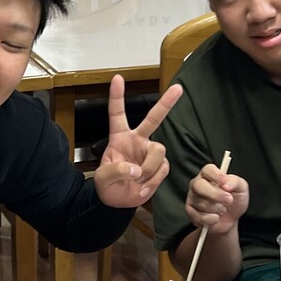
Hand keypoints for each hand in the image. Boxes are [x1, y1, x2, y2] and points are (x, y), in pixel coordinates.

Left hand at [94, 76, 182, 207]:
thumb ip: (115, 171)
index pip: (117, 114)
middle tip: (178, 88)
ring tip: (138, 181)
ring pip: (159, 151)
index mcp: (119, 137)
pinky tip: (143, 187)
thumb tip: (135, 170)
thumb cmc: (107, 185)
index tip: (118, 78)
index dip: (117, 96)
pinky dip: (153, 180)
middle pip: (154, 118)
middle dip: (166, 103)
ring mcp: (149, 153)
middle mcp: (137, 140)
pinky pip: (163, 168)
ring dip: (149, 168)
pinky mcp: (159, 166)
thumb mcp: (102, 179)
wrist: (117, 202)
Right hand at [184, 161, 249, 234]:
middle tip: (229, 200)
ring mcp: (192, 197)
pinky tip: (216, 217)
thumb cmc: (234, 200)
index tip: (224, 182)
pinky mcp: (190, 211)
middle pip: (199, 185)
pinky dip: (210, 219)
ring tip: (223, 209)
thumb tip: (226, 183)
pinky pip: (198, 216)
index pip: (208, 169)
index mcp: (210, 174)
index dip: (215, 175)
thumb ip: (236, 182)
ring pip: (201, 202)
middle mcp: (198, 183)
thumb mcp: (241, 189)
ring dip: (216, 209)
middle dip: (215, 194)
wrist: (230, 219)